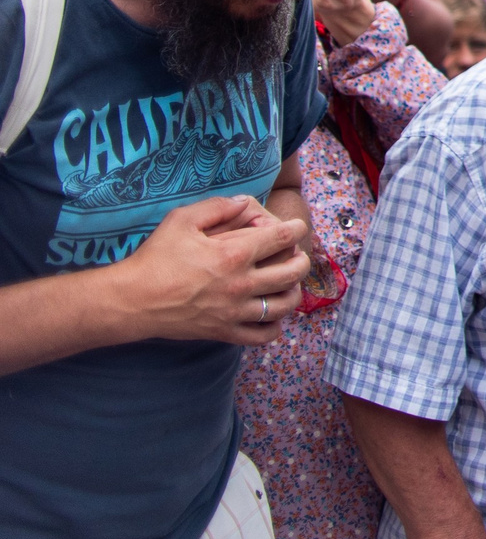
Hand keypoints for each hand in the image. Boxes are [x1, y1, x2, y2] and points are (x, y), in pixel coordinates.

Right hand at [111, 195, 310, 345]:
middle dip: (301, 260)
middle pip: (293, 272)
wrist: (131, 301)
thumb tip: (244, 202)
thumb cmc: (155, 257)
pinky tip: (270, 315)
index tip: (294, 229)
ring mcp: (234, 311)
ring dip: (293, 293)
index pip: (283, 238)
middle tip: (296, 256)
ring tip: (288, 285)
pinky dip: (274, 327)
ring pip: (284, 305)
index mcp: (234, 254)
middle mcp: (240, 284)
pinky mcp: (224, 332)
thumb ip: (217, 206)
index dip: (295, 230)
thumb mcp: (181, 220)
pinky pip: (262, 336)